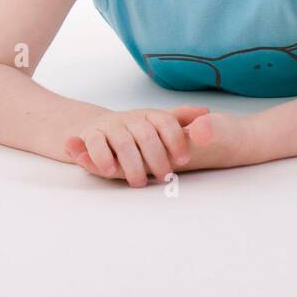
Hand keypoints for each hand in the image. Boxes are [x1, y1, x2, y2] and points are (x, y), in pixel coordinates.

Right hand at [64, 106, 213, 186]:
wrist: (98, 127)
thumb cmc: (136, 130)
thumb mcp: (159, 124)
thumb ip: (181, 120)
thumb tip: (206, 113)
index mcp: (151, 115)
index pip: (166, 123)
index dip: (176, 140)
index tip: (184, 160)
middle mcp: (131, 118)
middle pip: (146, 135)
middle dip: (156, 158)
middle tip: (164, 177)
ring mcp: (111, 125)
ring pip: (123, 143)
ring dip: (132, 164)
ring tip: (139, 183)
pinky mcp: (90, 134)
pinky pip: (96, 144)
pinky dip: (102, 157)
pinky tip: (111, 171)